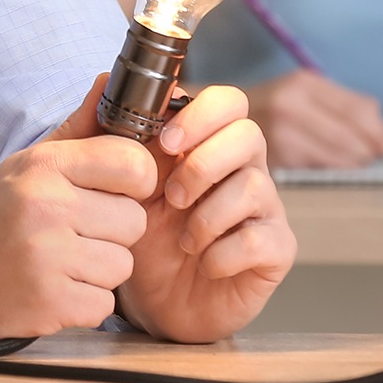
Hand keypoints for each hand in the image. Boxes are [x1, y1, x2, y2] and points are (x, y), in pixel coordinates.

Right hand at [0, 74, 155, 337]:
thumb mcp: (31, 163)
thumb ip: (79, 126)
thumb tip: (109, 80)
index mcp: (46, 166)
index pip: (134, 164)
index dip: (138, 180)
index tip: (122, 190)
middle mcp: (47, 207)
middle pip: (135, 221)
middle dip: (116, 231)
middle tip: (81, 232)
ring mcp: (47, 258)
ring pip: (122, 265)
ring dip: (101, 268)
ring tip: (66, 260)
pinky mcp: (49, 303)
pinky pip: (104, 303)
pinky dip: (87, 301)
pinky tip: (58, 287)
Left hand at [115, 83, 296, 341]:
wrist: (155, 305)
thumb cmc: (144, 238)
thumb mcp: (120, 186)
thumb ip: (110, 134)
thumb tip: (106, 77)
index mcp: (212, 144)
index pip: (229, 101)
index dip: (201, 114)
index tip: (166, 142)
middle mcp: (246, 169)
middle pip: (249, 135)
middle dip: (203, 165)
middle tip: (172, 196)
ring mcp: (265, 209)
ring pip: (254, 187)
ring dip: (207, 216)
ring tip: (183, 240)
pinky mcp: (276, 250)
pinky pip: (261, 239)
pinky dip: (222, 254)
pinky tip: (204, 264)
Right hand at [246, 68, 382, 167]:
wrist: (221, 124)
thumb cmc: (271, 108)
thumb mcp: (304, 92)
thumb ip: (343, 105)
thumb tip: (382, 131)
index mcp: (305, 83)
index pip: (358, 110)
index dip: (380, 131)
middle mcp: (292, 104)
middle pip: (350, 135)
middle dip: (370, 150)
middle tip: (378, 158)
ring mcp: (282, 133)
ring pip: (338, 155)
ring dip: (355, 163)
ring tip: (359, 163)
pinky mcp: (277, 158)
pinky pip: (320, 167)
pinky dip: (334, 169)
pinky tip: (335, 166)